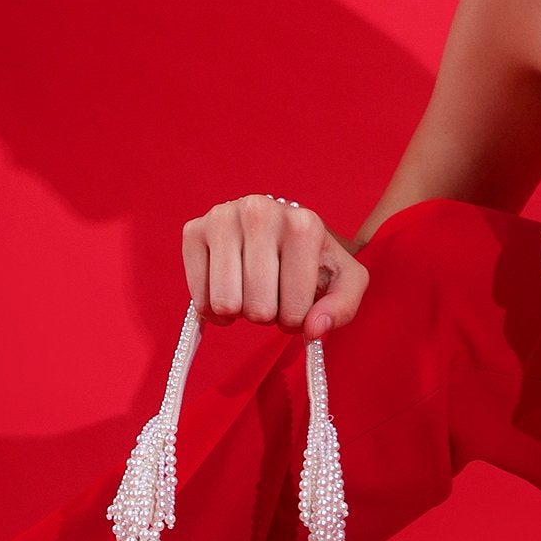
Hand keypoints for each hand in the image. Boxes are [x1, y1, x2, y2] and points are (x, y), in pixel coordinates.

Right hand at [181, 195, 369, 339]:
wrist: (283, 227)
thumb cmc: (313, 259)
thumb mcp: (345, 281)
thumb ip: (342, 308)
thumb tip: (314, 329)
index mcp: (302, 224)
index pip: (294, 309)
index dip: (296, 320)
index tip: (297, 304)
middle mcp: (260, 212)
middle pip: (257, 309)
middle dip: (267, 315)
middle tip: (272, 297)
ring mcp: (223, 217)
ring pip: (225, 303)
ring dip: (240, 311)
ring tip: (252, 291)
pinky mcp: (194, 230)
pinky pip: (198, 296)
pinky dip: (212, 308)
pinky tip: (229, 290)